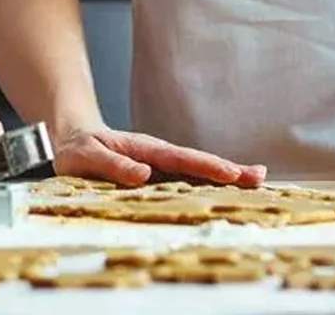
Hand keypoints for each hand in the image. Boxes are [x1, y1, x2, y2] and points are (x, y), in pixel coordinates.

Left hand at [54, 125, 266, 187]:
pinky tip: (229, 192)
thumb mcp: (86, 157)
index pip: (179, 158)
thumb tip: (144, 175)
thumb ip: (112, 166)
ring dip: (225, 176)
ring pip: (196, 171)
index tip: (231, 173)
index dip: (206, 166)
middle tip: (260, 177)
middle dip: (228, 169)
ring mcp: (161, 165)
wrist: (73, 141)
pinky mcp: (159, 176)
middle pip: (197, 162)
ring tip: (257, 182)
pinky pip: (187, 180)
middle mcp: (157, 156)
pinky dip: (209, 184)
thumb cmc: (78, 150)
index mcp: (143, 149)